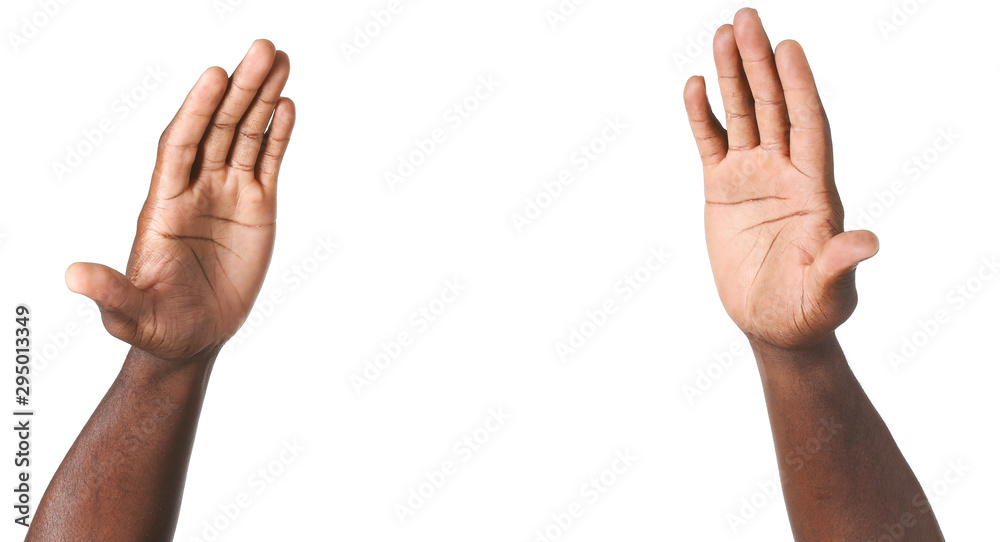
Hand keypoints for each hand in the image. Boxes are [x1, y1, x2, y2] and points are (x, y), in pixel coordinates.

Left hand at [66, 40, 294, 361]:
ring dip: (262, 98)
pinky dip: (280, 134)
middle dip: (239, 89)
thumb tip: (72, 275)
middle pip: (219, 128)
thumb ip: (108, 292)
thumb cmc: (156, 326)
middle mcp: (196, 189)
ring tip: (279, 59)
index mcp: (164, 205)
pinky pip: (269, 163)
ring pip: (247, 136)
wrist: (191, 338)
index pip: (181, 146)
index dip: (197, 111)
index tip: (215, 76)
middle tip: (261, 48)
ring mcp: (228, 195)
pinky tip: (288, 104)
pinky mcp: (257, 208)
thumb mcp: (129, 315)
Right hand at [683, 9, 877, 349]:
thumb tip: (868, 241)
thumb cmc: (809, 312)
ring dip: (732, 75)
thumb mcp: (830, 292)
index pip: (808, 126)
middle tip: (745, 19)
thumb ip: (840, 263)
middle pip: (773, 107)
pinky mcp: (723, 190)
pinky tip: (695, 85)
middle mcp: (786, 172)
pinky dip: (702, 116)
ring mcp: (754, 177)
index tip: (788, 47)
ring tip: (722, 35)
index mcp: (816, 189)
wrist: (773, 326)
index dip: (799, 87)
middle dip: (760, 63)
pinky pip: (712, 144)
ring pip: (742, 115)